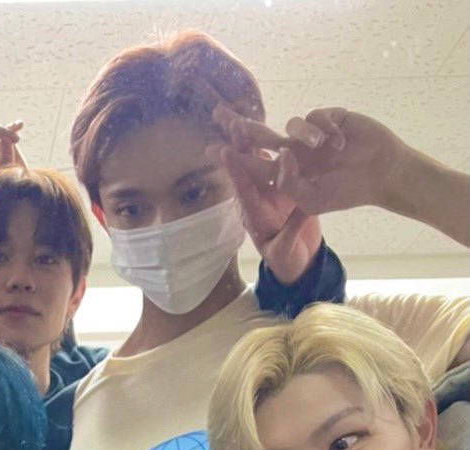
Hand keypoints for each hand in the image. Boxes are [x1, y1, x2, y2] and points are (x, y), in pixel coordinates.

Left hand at [211, 104, 322, 284]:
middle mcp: (261, 195)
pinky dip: (275, 140)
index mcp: (256, 212)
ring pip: (261, 155)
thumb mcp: (287, 249)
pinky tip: (265, 123)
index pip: (244, 188)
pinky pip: (280, 157)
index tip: (224, 151)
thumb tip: (302, 208)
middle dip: (234, 140)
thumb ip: (293, 227)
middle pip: (246, 163)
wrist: (299, 262)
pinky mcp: (287, 182)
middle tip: (220, 115)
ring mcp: (273, 186)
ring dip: (250, 134)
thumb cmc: (288, 260)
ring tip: (236, 113)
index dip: (235, 169)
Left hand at [213, 105, 411, 217]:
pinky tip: (342, 141)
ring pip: (292, 125)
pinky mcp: (328, 120)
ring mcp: (310, 137)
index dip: (236, 158)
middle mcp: (293, 154)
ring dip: (306, 134)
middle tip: (221, 115)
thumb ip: (291, 183)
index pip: (254, 166)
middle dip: (242, 127)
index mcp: (285, 176)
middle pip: (261, 137)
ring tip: (325, 146)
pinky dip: (328, 127)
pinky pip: (317, 115)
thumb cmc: (346, 193)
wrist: (382, 175)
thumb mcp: (313, 201)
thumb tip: (280, 155)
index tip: (216, 150)